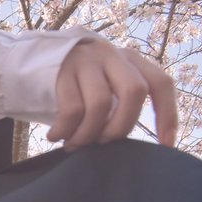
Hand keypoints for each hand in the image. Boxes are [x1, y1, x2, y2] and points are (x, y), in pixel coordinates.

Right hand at [47, 39, 177, 149]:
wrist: (35, 63)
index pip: (159, 83)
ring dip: (88, 134)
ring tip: (74, 145)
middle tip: (102, 142)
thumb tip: (131, 146)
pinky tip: (56, 137)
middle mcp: (111, 55)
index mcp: (130, 60)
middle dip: (121, 126)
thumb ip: (121, 103)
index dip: (167, 115)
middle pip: (134, 92)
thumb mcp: (105, 85)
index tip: (165, 146)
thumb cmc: (76, 86)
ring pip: (100, 104)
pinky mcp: (61, 72)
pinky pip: (71, 110)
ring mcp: (86, 61)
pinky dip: (65, 130)